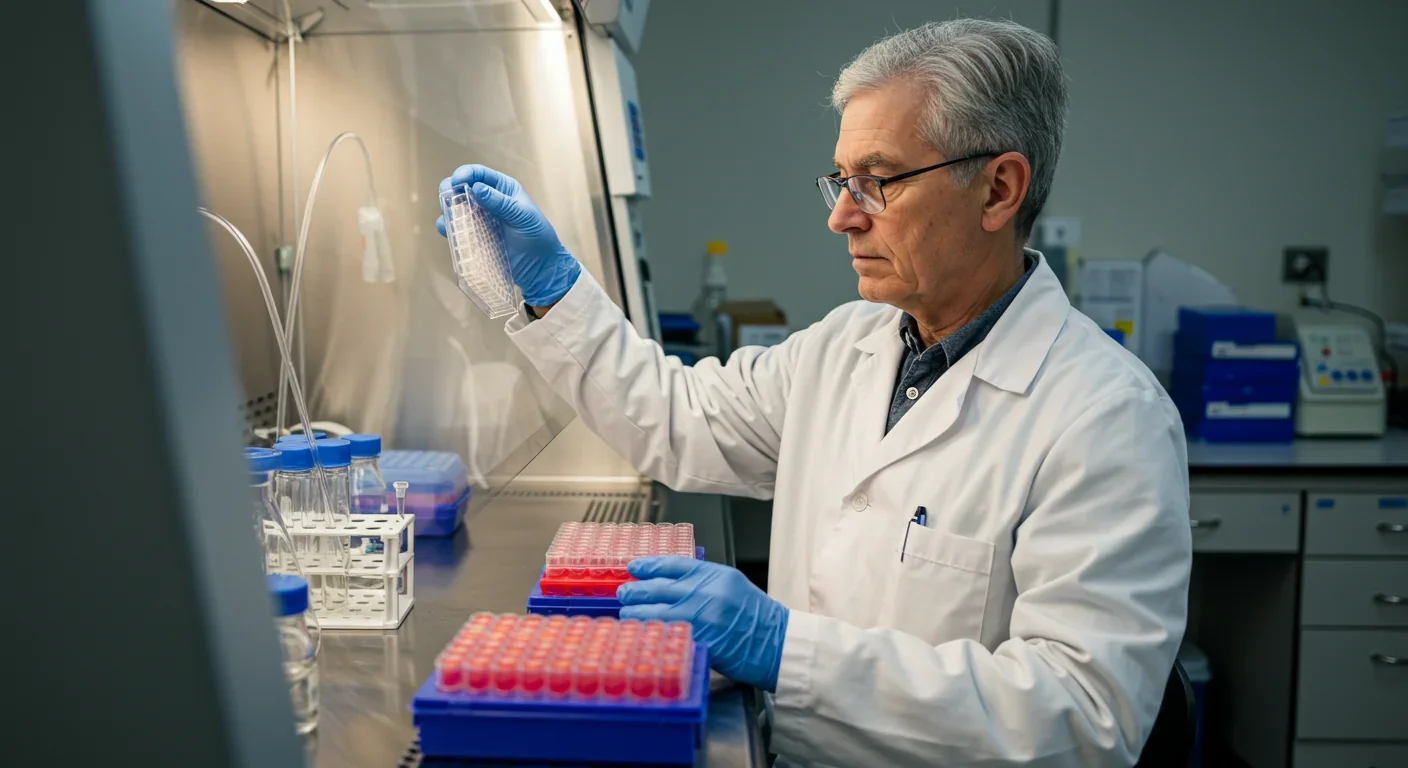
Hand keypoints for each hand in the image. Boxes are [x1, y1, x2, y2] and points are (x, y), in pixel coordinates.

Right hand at [436, 165, 581, 306]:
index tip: (457, 181)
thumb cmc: (537, 237)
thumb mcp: (523, 216)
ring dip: (448, 208)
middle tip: (447, 196)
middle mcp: (488, 201)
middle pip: (462, 188)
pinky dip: (448, 228)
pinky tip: (446, 229)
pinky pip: (457, 229)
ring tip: (448, 214)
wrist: (540, 268)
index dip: (466, 173)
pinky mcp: (475, 237)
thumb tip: (477, 188)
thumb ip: (501, 202)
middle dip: (451, 189)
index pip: (480, 174)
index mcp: (503, 189)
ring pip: (456, 208)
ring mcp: (480, 220)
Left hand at [617, 557, 788, 691]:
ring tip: (627, 613)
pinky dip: (650, 634)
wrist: (777, 644)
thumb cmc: (756, 618)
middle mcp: (706, 593)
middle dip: (635, 590)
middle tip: (624, 592)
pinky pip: (665, 636)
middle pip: (657, 587)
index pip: (673, 564)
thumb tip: (669, 583)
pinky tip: (641, 634)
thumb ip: (703, 582)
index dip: (648, 565)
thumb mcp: (732, 586)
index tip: (633, 568)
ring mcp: (701, 618)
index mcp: (715, 575)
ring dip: (636, 613)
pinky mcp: (698, 642)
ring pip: (655, 613)